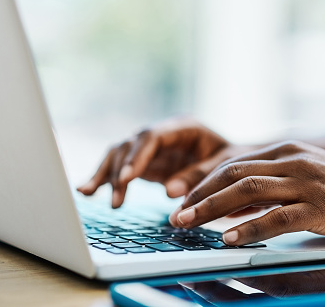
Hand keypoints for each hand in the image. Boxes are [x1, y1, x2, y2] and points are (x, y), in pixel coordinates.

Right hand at [77, 117, 251, 207]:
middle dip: (119, 170)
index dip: (137, 156)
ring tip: (89, 193)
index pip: (152, 137)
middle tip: (117, 198)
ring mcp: (152, 147)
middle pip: (130, 144)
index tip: (127, 178)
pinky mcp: (146, 161)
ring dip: (106, 174)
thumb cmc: (233, 161)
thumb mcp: (223, 166)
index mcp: (183, 127)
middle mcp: (163, 133)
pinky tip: (88, 190)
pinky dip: (106, 178)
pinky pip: (121, 167)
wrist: (236, 162)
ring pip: (119, 153)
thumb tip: (169, 192)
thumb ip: (198, 176)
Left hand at [169, 141, 324, 244]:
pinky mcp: (322, 207)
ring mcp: (307, 182)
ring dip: (213, 209)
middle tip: (176, 215)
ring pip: (249, 191)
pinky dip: (250, 228)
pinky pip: (278, 217)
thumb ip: (270, 188)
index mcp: (287, 151)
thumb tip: (231, 206)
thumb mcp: (305, 178)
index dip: (204, 182)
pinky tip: (230, 239)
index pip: (234, 163)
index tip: (183, 201)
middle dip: (199, 195)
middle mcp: (293, 161)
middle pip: (234, 174)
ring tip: (189, 224)